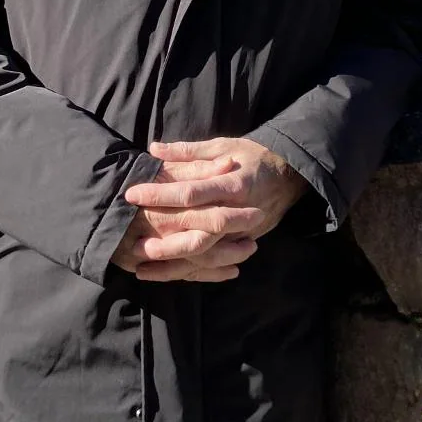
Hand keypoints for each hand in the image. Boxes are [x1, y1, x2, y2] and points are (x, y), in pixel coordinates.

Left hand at [121, 138, 307, 282]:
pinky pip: (215, 265)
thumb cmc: (251, 157)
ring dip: (173, 265)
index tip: (132, 194)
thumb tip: (153, 148)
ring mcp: (241, 233)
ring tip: (139, 267)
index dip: (160, 194)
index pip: (190, 192)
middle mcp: (236, 211)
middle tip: (132, 244)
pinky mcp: (242, 244)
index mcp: (230, 184)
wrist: (289, 175)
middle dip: (164, 241)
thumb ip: (187, 152)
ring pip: (205, 256)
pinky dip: (191, 274)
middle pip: (198, 233)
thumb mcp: (223, 146)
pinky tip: (166, 275)